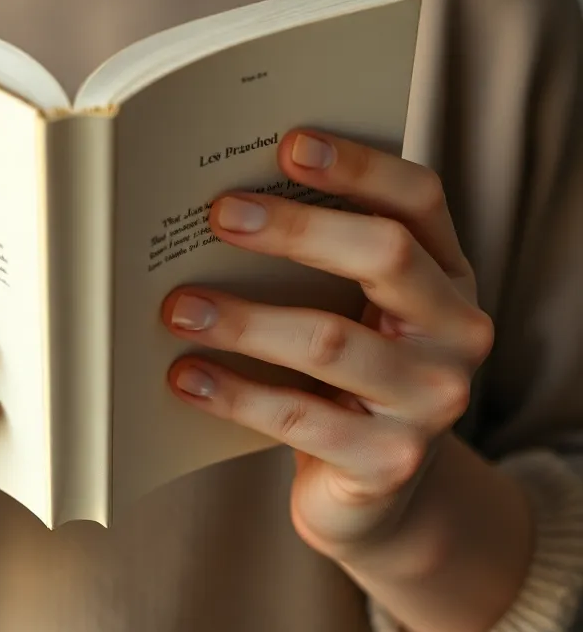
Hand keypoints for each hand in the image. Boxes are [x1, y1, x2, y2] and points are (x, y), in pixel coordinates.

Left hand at [162, 130, 494, 560]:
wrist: (372, 489)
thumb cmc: (341, 374)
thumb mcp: (346, 308)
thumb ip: (313, 259)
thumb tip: (216, 206)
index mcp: (445, 272)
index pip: (418, 198)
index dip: (358, 166)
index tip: (289, 142)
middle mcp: (456, 330)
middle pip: (385, 254)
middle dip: (296, 229)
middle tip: (218, 214)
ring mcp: (432, 401)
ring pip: (331, 342)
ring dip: (243, 320)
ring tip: (175, 307)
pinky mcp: (390, 464)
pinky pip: (300, 419)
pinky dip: (234, 394)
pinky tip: (184, 377)